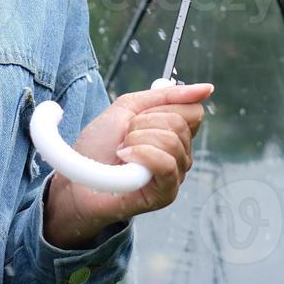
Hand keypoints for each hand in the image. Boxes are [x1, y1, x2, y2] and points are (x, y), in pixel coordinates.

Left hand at [42, 81, 212, 247]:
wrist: (76, 176)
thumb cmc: (100, 144)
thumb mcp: (130, 107)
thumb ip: (166, 96)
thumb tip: (208, 89)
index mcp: (175, 134)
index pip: (193, 111)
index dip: (163, 107)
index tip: (138, 116)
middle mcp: (181, 155)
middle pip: (180, 123)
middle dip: (144, 122)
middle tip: (125, 136)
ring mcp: (176, 175)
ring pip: (172, 141)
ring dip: (137, 139)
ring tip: (122, 150)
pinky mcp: (166, 194)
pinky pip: (166, 164)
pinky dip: (141, 154)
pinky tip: (125, 159)